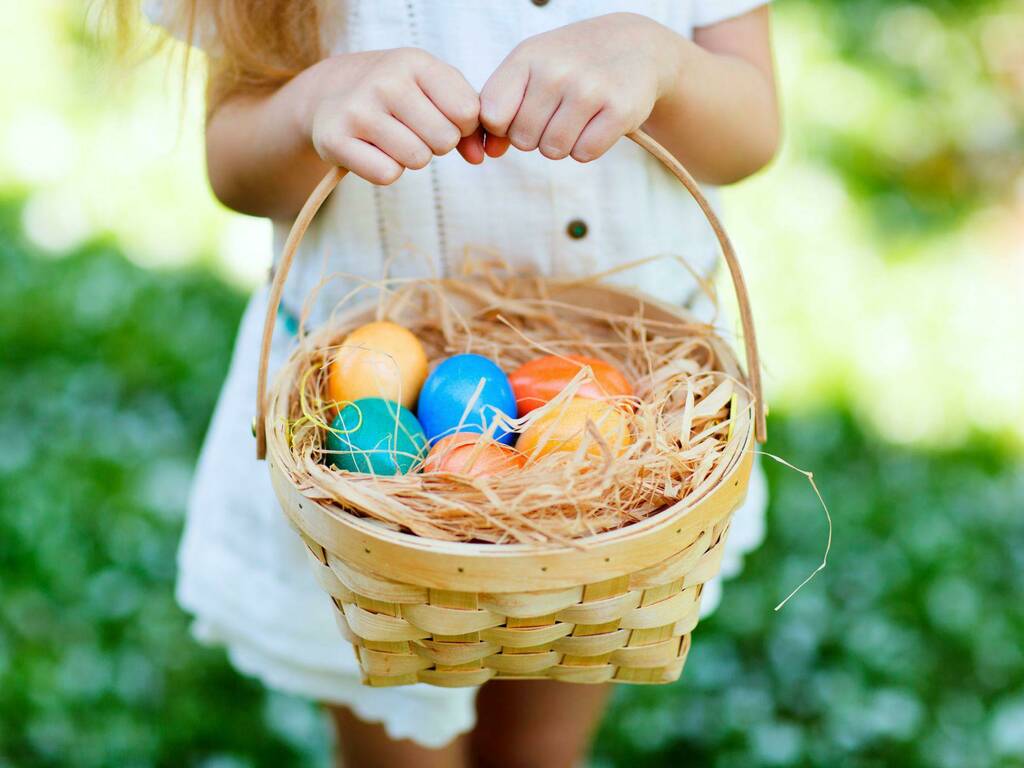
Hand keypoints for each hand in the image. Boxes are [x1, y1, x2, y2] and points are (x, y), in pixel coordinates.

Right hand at [306, 48, 482, 183]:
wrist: (330, 94)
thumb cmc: (397, 95)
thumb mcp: (433, 90)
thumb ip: (468, 120)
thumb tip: (479, 157)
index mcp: (414, 62)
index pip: (468, 111)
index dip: (463, 125)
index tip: (443, 117)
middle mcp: (385, 80)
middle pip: (445, 139)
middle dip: (437, 143)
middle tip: (414, 130)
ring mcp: (357, 109)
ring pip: (417, 159)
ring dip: (412, 157)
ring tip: (393, 138)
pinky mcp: (335, 138)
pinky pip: (388, 174)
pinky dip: (386, 170)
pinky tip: (373, 150)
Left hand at [479, 14, 681, 162]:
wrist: (634, 46)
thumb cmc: (570, 64)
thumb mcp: (531, 70)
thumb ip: (502, 109)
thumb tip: (490, 152)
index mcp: (527, 58)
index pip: (493, 116)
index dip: (505, 126)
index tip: (522, 113)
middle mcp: (557, 71)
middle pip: (523, 140)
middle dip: (537, 136)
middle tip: (557, 113)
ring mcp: (590, 90)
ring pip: (553, 150)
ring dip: (563, 143)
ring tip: (577, 117)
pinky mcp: (619, 111)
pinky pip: (584, 154)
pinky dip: (588, 147)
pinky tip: (597, 122)